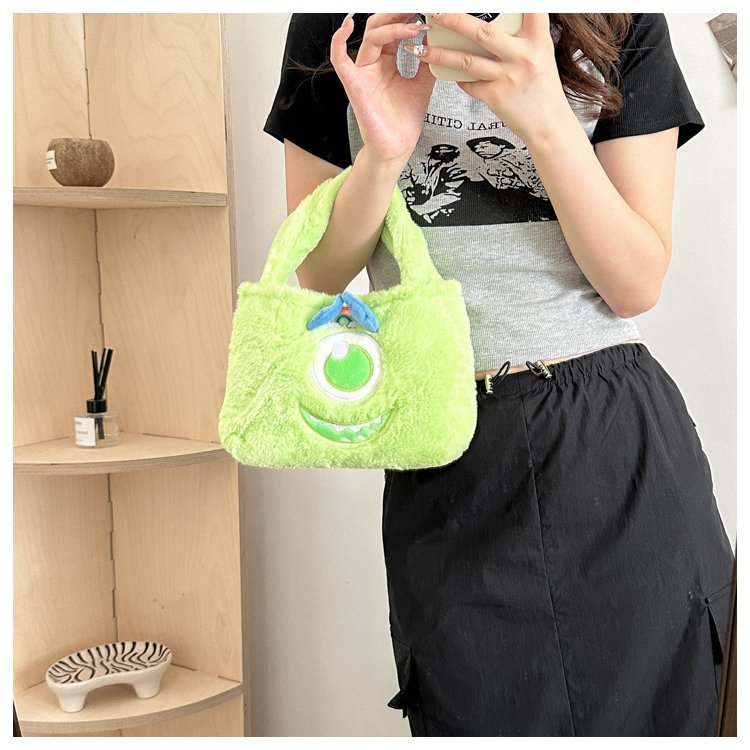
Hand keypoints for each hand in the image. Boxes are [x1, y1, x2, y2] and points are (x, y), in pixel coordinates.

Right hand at [330, 13, 435, 167]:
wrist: (397, 147)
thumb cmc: (404, 120)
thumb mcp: (422, 84)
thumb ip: (426, 60)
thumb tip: (433, 35)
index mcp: (387, 61)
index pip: (393, 30)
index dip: (407, 18)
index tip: (426, 11)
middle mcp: (372, 63)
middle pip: (379, 27)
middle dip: (398, 15)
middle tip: (418, 8)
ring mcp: (362, 73)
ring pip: (370, 37)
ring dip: (392, 27)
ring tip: (414, 25)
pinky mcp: (353, 85)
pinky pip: (339, 59)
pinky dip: (339, 40)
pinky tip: (348, 24)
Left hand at [414, 13, 571, 144]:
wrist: (548, 124)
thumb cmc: (543, 88)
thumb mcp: (542, 53)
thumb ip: (524, 35)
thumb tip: (501, 17)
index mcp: (538, 39)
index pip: (526, 8)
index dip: (509, 2)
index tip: (481, 1)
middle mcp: (522, 56)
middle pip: (482, 32)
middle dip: (454, 19)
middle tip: (435, 11)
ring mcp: (507, 77)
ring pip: (466, 61)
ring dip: (439, 54)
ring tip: (422, 48)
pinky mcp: (494, 97)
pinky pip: (469, 83)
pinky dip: (458, 77)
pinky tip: (449, 72)